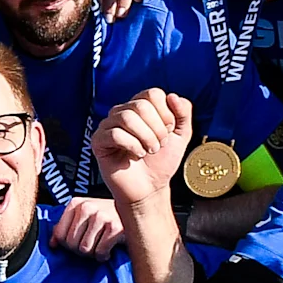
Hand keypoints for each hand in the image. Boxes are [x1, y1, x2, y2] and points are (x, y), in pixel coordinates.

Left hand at [46, 195, 122, 258]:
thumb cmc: (105, 218)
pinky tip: (110, 248)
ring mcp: (102, 216)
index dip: (67, 245)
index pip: (59, 235)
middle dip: (81, 250)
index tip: (79, 242)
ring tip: (101, 245)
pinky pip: (100, 252)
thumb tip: (52, 244)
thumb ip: (65, 228)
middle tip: (92, 245)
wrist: (135, 214)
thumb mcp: (83, 218)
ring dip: (93, 253)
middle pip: (71, 244)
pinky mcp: (115, 227)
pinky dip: (104, 255)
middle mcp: (87, 207)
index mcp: (76, 203)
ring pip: (85, 249)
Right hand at [93, 87, 193, 201]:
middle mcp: (123, 112)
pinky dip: (132, 146)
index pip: (152, 94)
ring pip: (127, 118)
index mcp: (141, 107)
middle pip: (141, 106)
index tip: (168, 131)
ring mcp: (109, 126)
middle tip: (159, 145)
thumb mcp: (182, 135)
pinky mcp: (99, 141)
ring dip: (145, 138)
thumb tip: (172, 96)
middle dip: (157, 128)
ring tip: (149, 151)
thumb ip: (183, 112)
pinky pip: (114, 134)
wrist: (150, 188)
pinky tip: (136, 155)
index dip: (165, 114)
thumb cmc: (161, 162)